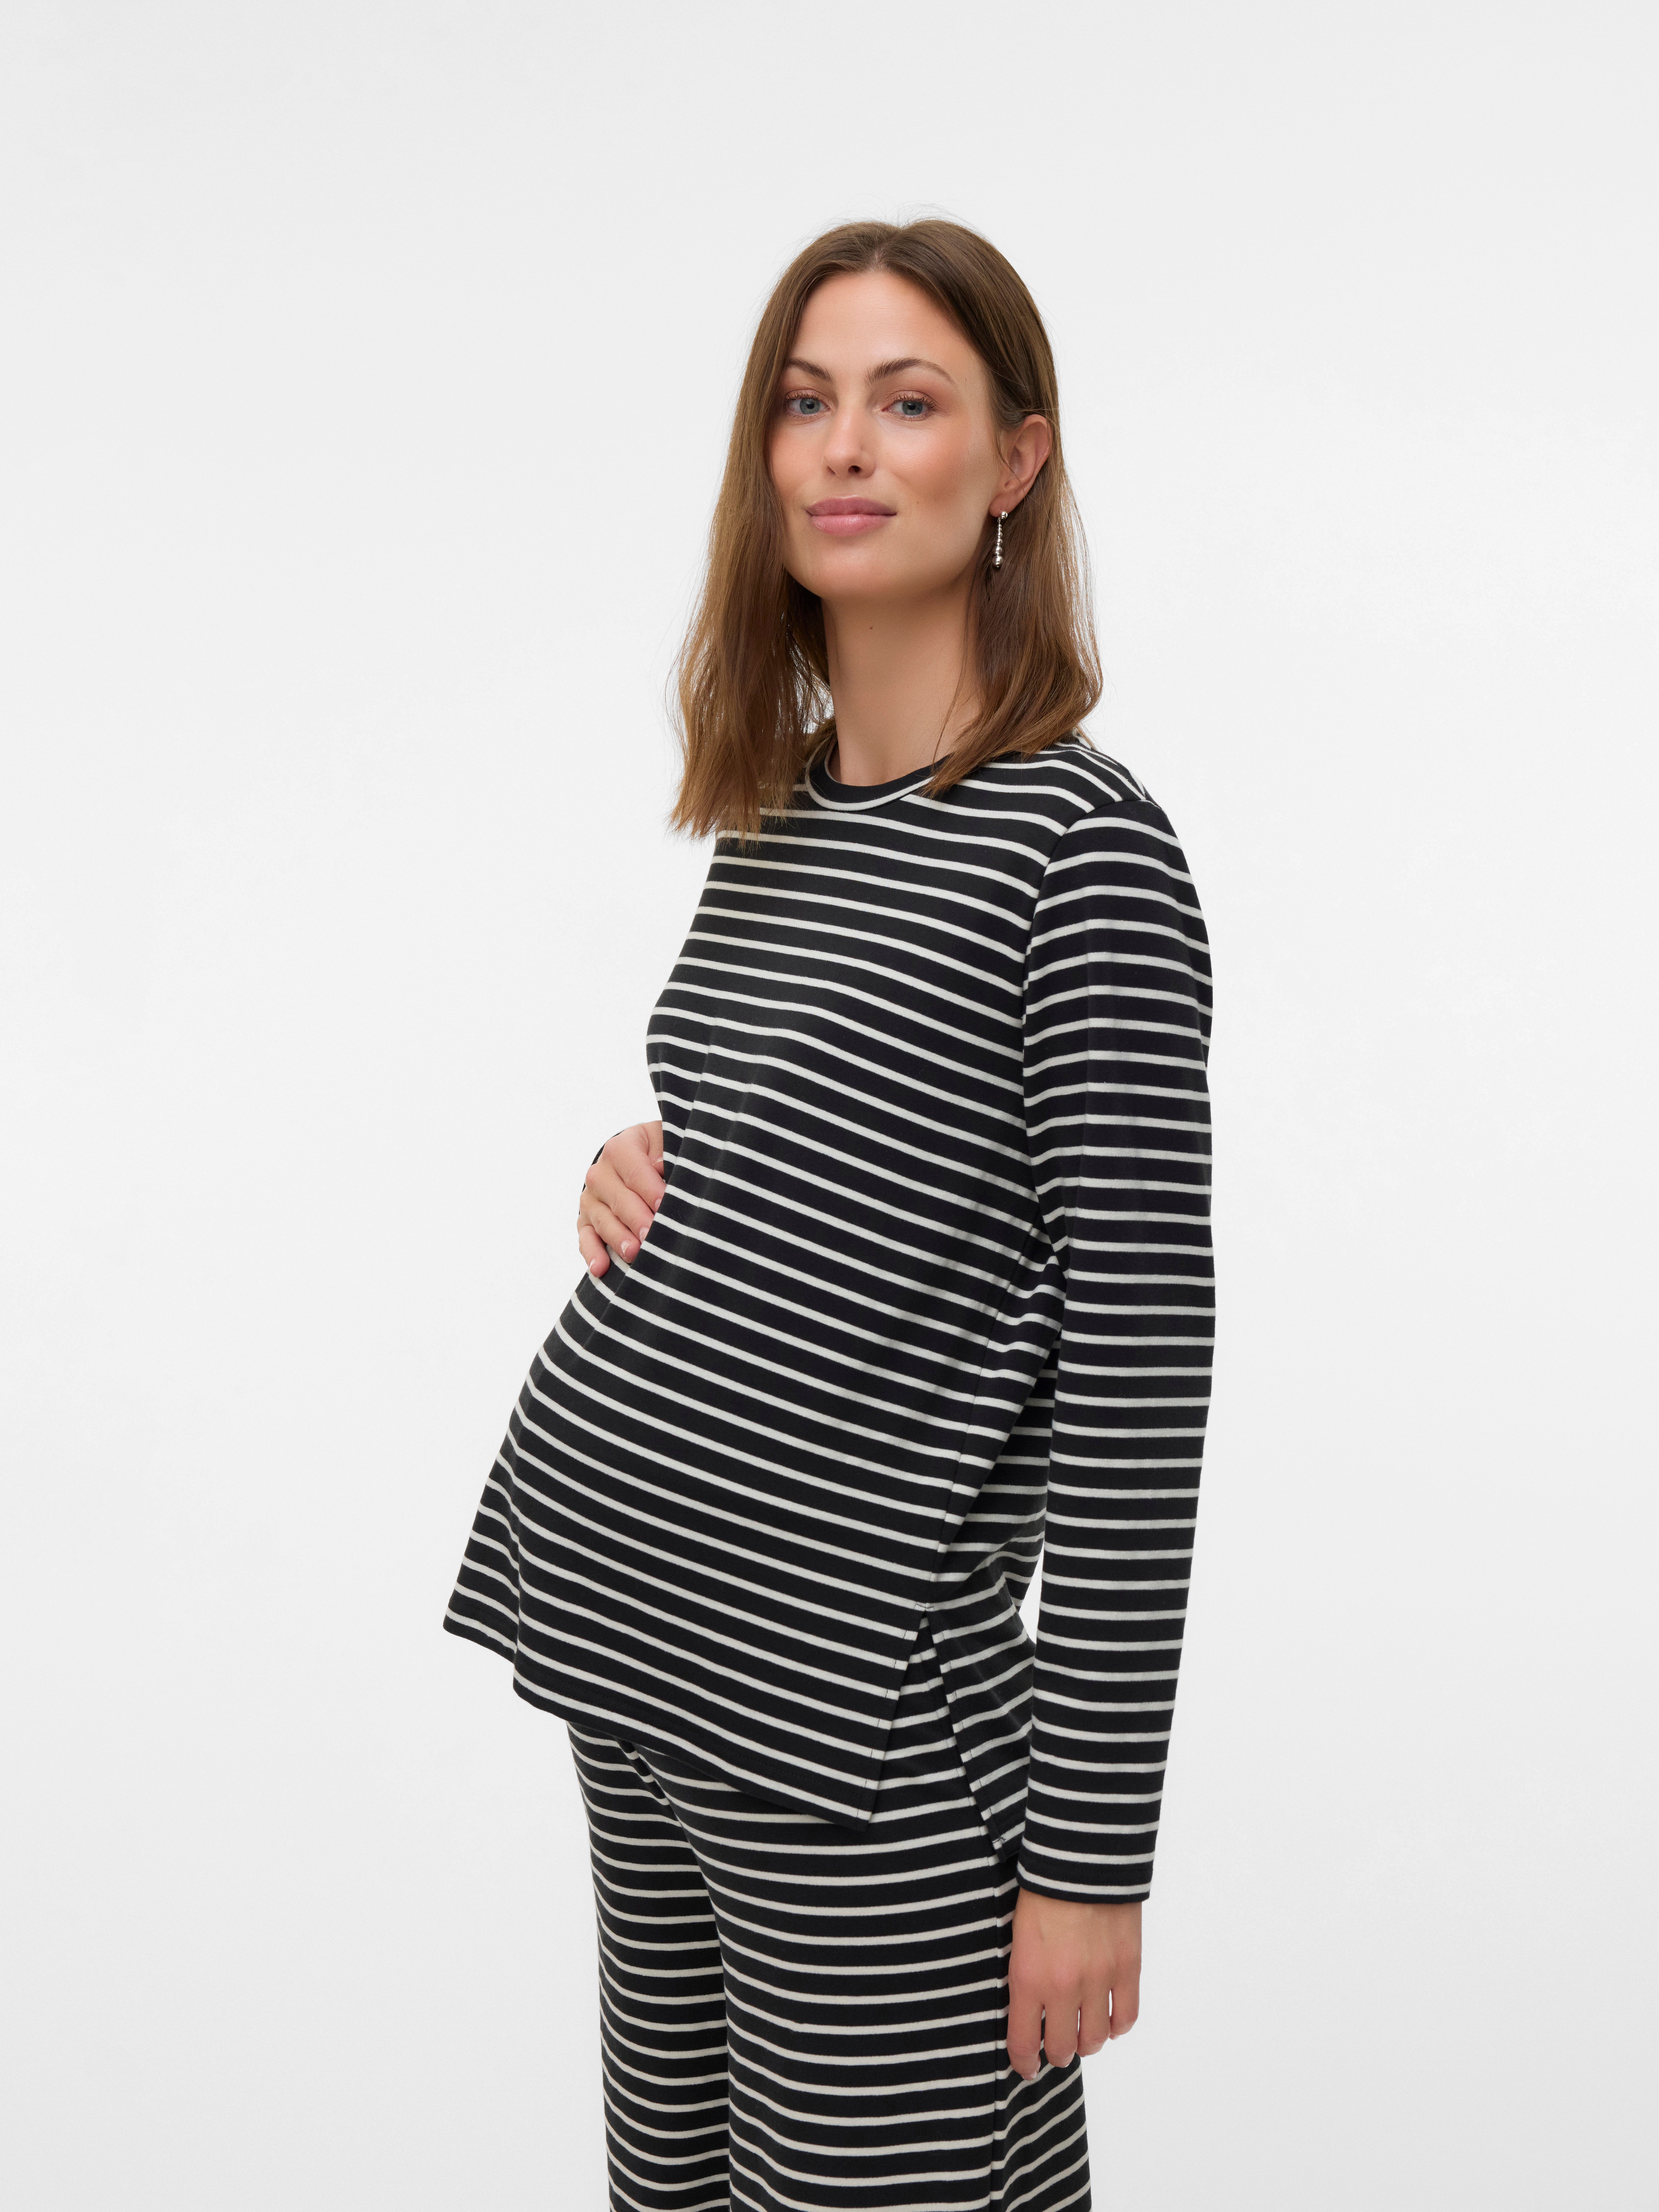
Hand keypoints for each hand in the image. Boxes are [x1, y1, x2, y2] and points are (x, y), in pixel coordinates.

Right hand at [578, 1120, 665, 1276]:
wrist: (633, 1160)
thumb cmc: (658, 1152)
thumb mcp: (664, 1141)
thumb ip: (664, 1150)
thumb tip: (660, 1165)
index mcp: (620, 1149)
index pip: (636, 1172)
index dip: (651, 1190)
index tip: (664, 1206)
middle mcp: (599, 1174)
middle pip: (620, 1200)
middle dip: (637, 1219)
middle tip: (652, 1235)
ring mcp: (590, 1200)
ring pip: (605, 1222)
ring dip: (619, 1239)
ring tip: (634, 1253)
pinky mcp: (585, 1222)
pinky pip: (586, 1239)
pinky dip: (592, 1254)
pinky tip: (600, 1268)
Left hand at [1006, 1890, 1140, 2079]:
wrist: (1082, 1859)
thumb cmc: (1043, 1892)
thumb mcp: (1019, 1938)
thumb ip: (1025, 1978)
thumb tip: (1031, 2010)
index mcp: (1029, 1978)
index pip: (1024, 2042)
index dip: (1024, 2063)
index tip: (1026, 2067)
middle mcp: (1064, 1987)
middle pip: (1064, 2048)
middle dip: (1057, 2053)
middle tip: (1056, 2046)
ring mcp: (1099, 1980)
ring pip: (1097, 2039)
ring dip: (1088, 2041)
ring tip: (1084, 2032)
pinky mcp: (1127, 1968)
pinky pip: (1126, 2017)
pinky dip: (1118, 2024)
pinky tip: (1110, 2017)